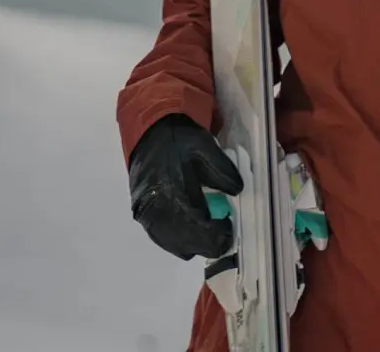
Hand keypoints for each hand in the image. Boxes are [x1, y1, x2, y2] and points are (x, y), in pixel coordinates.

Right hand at [126, 114, 242, 260]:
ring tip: (211, 229)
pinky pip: (164, 240)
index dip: (218, 234)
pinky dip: (182, 239)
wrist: (148, 133)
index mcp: (173, 192)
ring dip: (196, 243)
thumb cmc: (178, 140)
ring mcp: (147, 215)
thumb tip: (237, 191)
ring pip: (176, 246)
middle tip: (224, 230)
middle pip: (188, 244)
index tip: (229, 226)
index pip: (199, 227)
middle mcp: (157, 210)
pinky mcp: (142, 215)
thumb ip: (223, 171)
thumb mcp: (205, 147)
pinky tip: (193, 227)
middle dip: (210, 242)